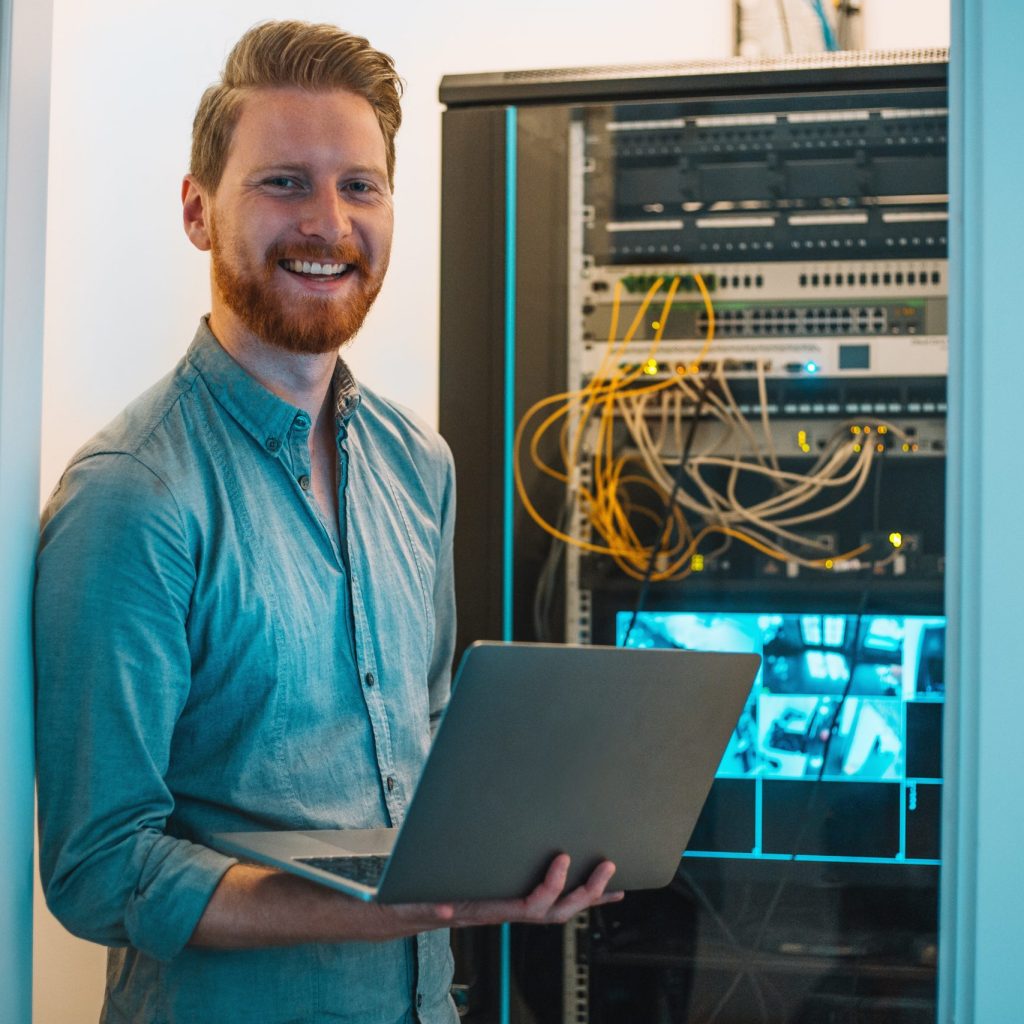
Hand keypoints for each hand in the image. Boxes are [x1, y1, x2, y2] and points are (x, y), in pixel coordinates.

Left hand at [192, 856, 623, 947]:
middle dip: (582, 892)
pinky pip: (452, 906)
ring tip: (573, 861)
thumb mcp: (414, 839)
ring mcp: (438, 911)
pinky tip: (496, 889)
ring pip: (510, 912)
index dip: (579, 887)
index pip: (536, 892)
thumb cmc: (351, 870)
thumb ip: (448, 820)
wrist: (293, 902)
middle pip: (538, 908)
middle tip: (613, 867)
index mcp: (468, 888)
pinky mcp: (406, 910)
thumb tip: (478, 772)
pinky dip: (478, 898)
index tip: (615, 869)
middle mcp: (462, 904)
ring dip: (549, 894)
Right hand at [378, 854, 623, 934]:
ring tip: (609, 877)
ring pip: (555, 908)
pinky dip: (570, 891)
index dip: (550, 886)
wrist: (402, 910)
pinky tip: (585, 883)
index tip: (562, 859)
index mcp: (488, 910)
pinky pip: (545, 898)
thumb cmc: (410, 902)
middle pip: (554, 911)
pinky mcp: (506, 896)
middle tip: (606, 868)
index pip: (529, 905)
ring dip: (586, 894)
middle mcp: (503, 910)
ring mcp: (507, 905)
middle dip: (584, 892)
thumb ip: (428, 907)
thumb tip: (444, 910)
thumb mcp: (415, 903)